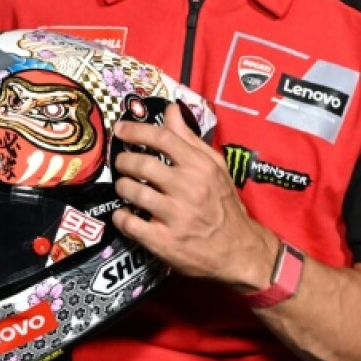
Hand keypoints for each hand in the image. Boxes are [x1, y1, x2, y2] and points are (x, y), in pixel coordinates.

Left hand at [110, 103, 278, 292]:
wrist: (239, 250)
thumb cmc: (224, 205)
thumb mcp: (215, 167)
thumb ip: (189, 138)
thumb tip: (171, 109)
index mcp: (200, 167)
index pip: (163, 138)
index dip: (136, 131)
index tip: (121, 129)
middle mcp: (188, 188)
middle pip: (142, 164)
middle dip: (124, 160)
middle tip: (121, 162)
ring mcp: (175, 216)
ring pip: (132, 192)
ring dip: (122, 186)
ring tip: (125, 186)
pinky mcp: (164, 241)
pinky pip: (130, 223)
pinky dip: (121, 216)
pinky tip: (125, 214)